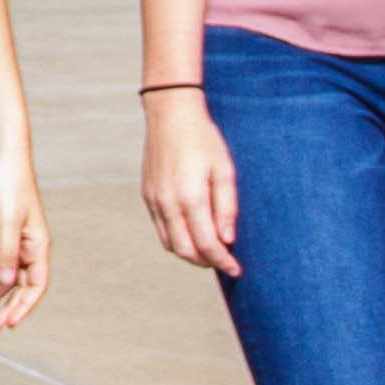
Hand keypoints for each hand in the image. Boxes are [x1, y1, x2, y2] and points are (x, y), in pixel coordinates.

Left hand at [0, 148, 49, 331]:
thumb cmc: (10, 185)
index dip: (25, 307)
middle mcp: (33, 246)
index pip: (37, 286)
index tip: (10, 322)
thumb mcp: (8, 221)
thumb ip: (7, 253)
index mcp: (39, 245)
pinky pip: (2, 261)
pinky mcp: (8, 232)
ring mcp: (21, 240)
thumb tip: (5, 284)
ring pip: (11, 275)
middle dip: (11, 306)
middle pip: (24, 286)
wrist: (6, 157)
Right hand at [139, 95, 240, 276]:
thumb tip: (227, 240)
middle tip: (225, 262)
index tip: (236, 269)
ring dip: (190, 254)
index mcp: (190, 198)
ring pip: (170, 244)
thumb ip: (226, 207)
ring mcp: (154, 200)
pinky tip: (192, 231)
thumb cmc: (203, 139)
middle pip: (186, 251)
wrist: (171, 114)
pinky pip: (161, 228)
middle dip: (207, 262)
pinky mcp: (147, 195)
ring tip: (210, 250)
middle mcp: (168, 203)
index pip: (206, 244)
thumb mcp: (225, 170)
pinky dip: (177, 239)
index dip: (222, 261)